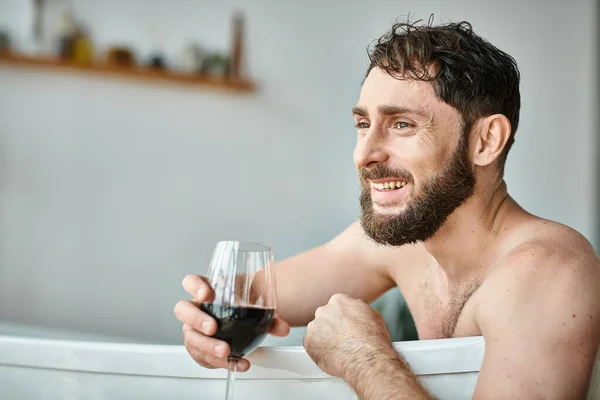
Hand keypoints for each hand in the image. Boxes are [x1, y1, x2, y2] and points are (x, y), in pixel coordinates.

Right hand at [174, 274, 289, 371]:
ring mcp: (194, 330)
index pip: (191, 282)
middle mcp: (196, 309)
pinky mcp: (199, 348)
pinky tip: (237, 363)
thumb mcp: (255, 306)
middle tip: (212, 328)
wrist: (241, 323)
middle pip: (183, 309)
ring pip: (190, 337)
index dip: (195, 287)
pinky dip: (222, 362)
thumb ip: (269, 316)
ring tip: (225, 351)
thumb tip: (283, 328)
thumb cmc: (242, 308)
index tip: (206, 294)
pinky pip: (203, 357)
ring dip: (208, 346)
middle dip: (196, 319)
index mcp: (206, 291)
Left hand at [303, 293, 394, 380]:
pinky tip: (332, 356)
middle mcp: (323, 310)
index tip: (345, 327)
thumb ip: (357, 308)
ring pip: (316, 332)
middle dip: (331, 328)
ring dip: (324, 339)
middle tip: (342, 339)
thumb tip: (354, 309)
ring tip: (338, 350)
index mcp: (338, 300)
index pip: (335, 307)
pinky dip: (319, 351)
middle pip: (324, 318)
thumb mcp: (372, 314)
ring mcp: (314, 326)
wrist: (367, 358)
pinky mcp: (308, 342)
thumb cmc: (373, 338)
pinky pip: (312, 346)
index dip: (341, 319)